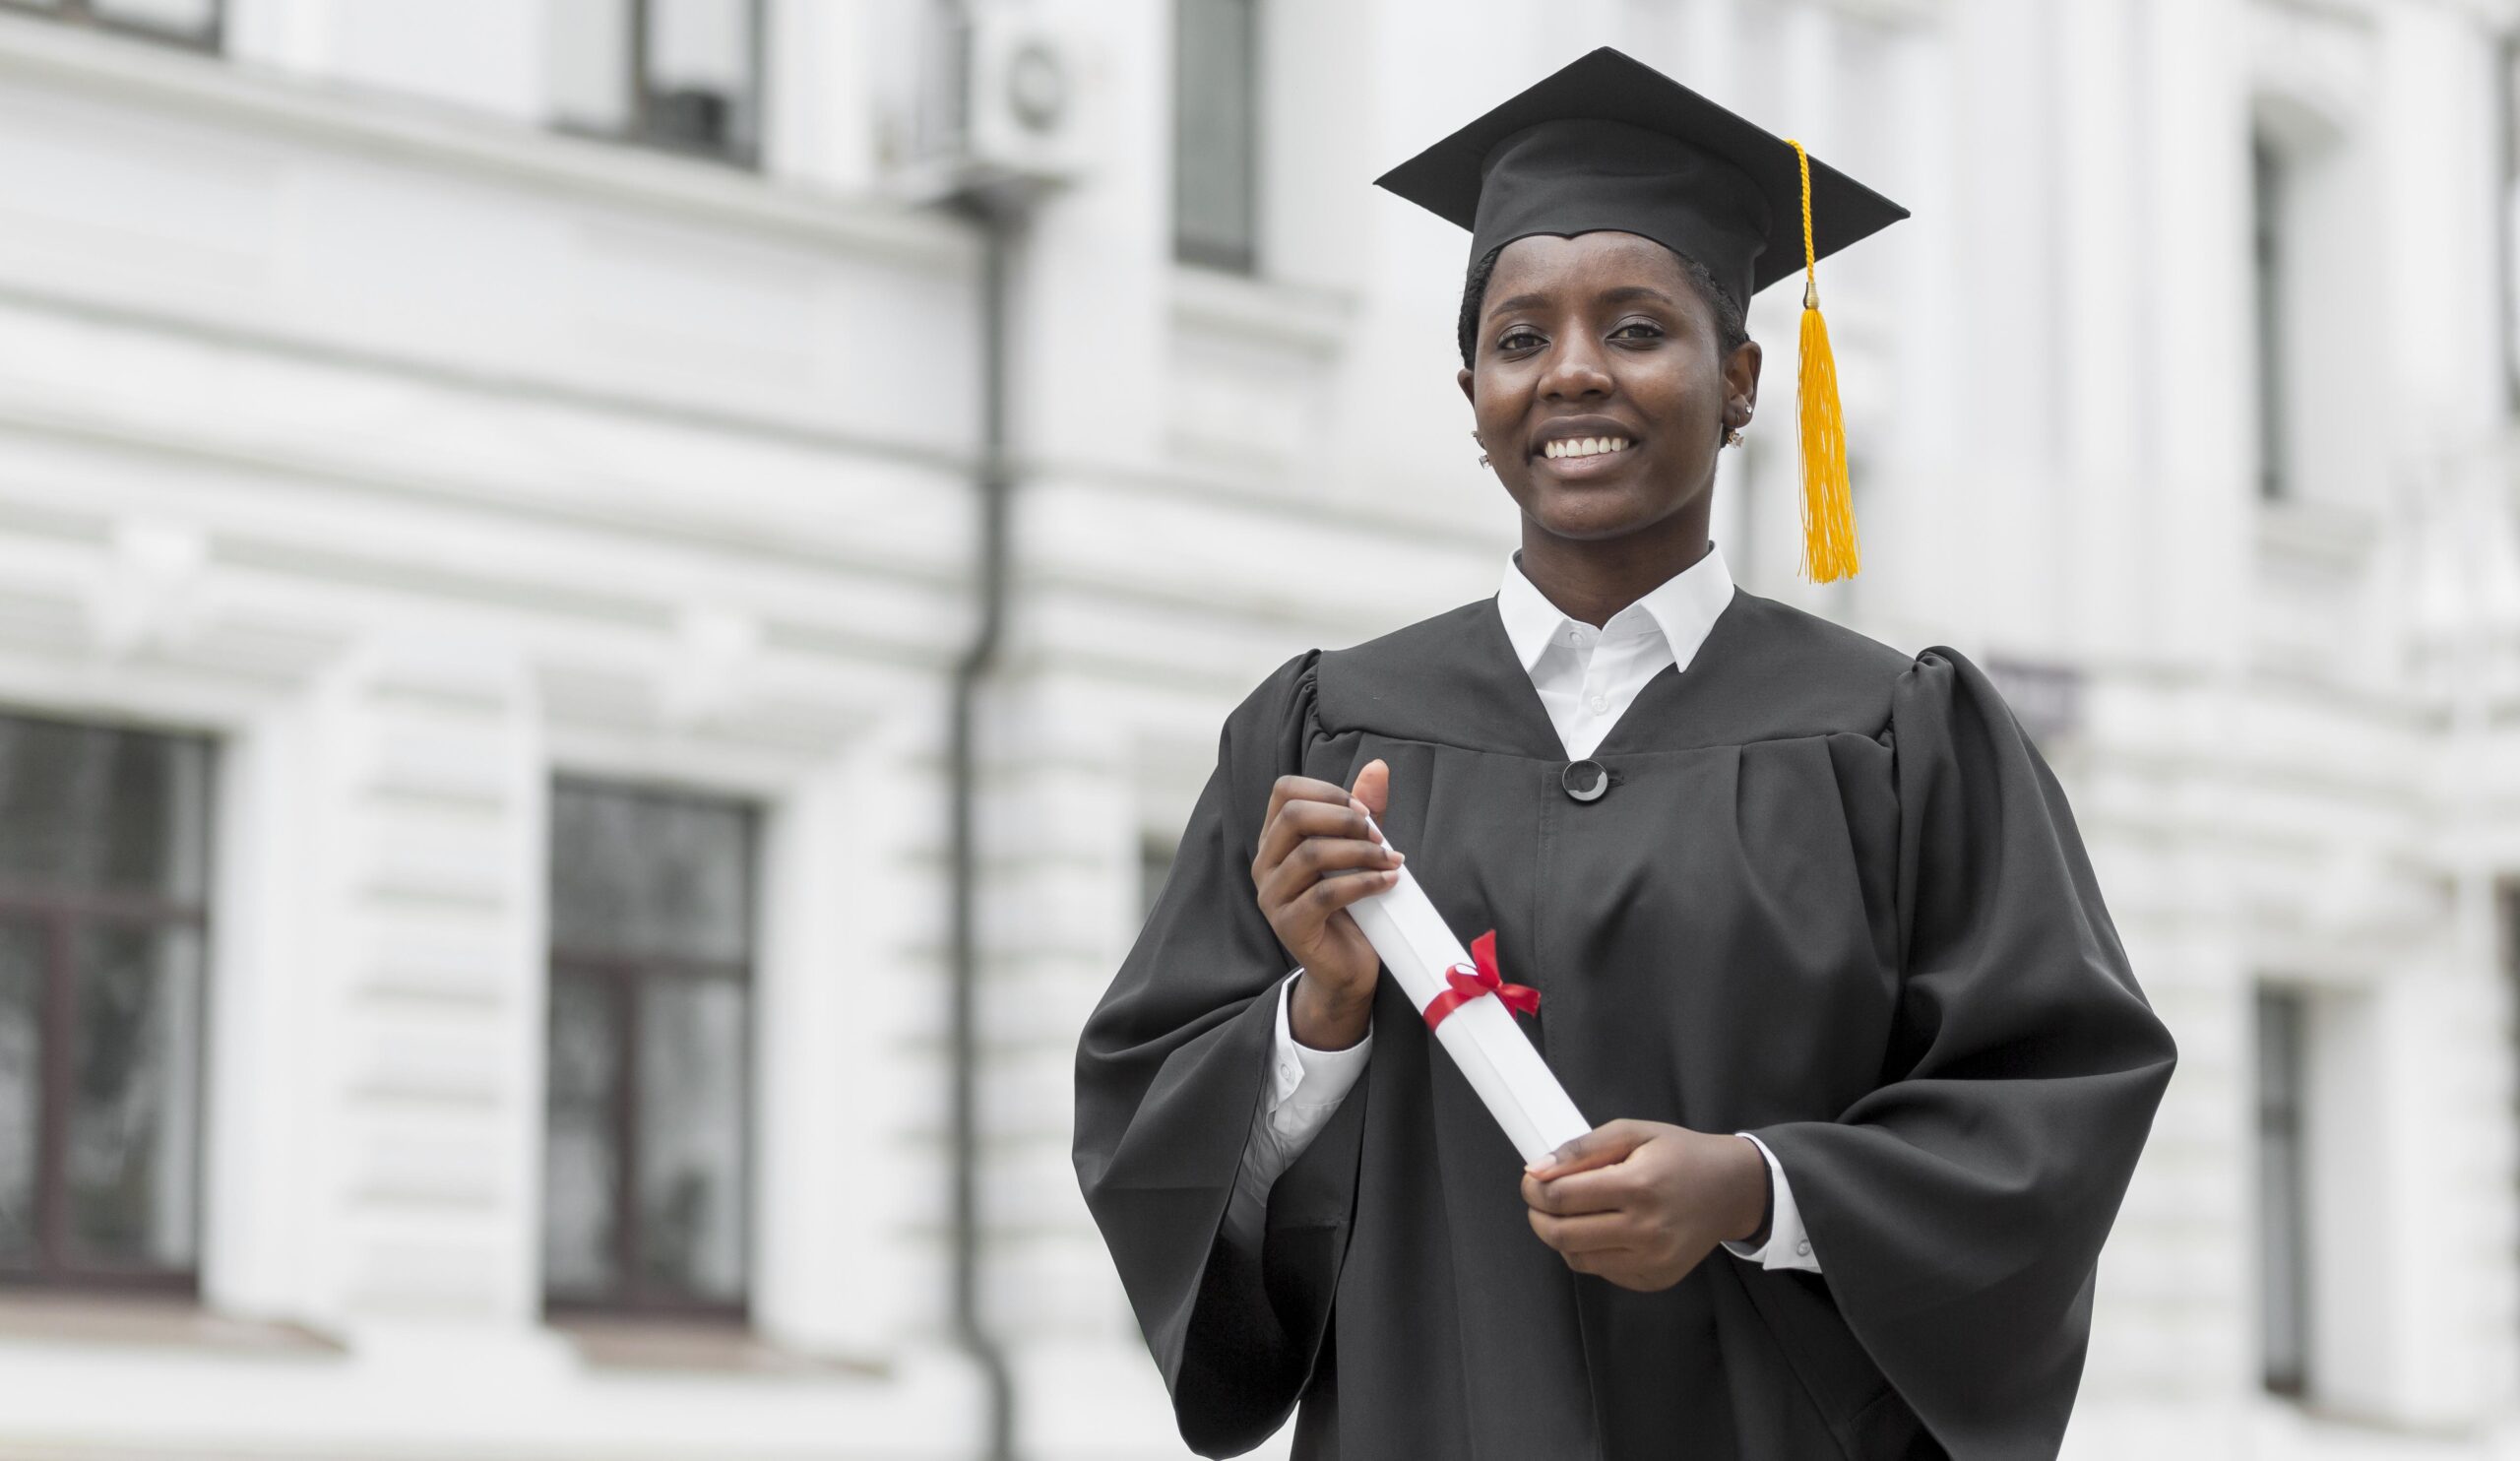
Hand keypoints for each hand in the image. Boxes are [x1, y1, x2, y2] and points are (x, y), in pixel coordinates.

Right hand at [1251, 760, 1395, 1049]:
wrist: (1345, 969)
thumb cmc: (1351, 906)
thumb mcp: (1357, 852)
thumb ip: (1363, 813)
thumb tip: (1378, 767)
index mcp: (1274, 840)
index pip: (1285, 791)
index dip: (1327, 791)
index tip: (1364, 811)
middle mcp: (1265, 865)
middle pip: (1294, 817)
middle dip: (1345, 819)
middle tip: (1379, 835)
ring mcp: (1272, 897)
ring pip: (1311, 855)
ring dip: (1360, 852)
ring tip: (1392, 861)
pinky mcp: (1289, 926)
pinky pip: (1325, 894)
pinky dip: (1364, 883)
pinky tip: (1389, 882)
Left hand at [1519, 1120, 1767, 1291]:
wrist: (1731, 1190)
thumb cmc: (1680, 1155)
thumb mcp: (1634, 1132)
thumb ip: (1582, 1149)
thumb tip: (1537, 1169)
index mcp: (1639, 1186)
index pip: (1562, 1197)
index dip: (1533, 1189)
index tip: (1530, 1180)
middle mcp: (1646, 1230)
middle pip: (1562, 1234)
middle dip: (1537, 1216)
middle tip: (1539, 1199)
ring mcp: (1651, 1261)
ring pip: (1576, 1257)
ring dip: (1559, 1235)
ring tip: (1570, 1212)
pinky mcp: (1654, 1279)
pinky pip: (1600, 1270)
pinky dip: (1587, 1250)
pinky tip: (1600, 1228)